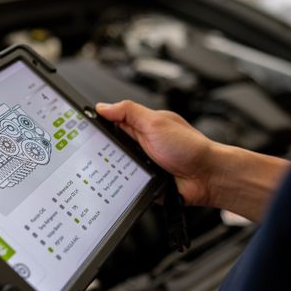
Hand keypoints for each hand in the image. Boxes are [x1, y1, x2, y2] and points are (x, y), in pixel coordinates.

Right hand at [96, 101, 217, 206]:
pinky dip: (121, 184)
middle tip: (101, 150)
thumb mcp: (156, 122)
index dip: (96, 123)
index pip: (110, 121)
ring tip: (118, 168)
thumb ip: (129, 112)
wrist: (208, 177)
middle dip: (101, 149)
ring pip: (113, 166)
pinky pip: (123, 183)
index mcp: (140, 125)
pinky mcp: (141, 181)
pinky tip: (124, 183)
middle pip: (108, 145)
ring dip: (112, 168)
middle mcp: (139, 143)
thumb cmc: (191, 147)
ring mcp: (139, 163)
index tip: (82, 126)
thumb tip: (103, 107)